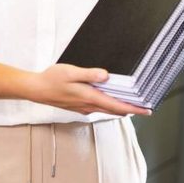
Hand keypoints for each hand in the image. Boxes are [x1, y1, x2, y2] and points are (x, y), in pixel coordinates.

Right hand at [28, 64, 151, 116]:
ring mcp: (83, 107)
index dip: (134, 109)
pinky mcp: (79, 106)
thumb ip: (89, 74)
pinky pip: (99, 107)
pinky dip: (109, 105)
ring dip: (120, 107)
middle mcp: (88, 105)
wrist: (36, 90)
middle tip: (145, 107)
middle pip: (115, 110)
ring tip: (132, 103)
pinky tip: (110, 99)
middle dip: (131, 109)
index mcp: (89, 97)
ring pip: (107, 109)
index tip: (147, 110)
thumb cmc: (52, 79)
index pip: (117, 106)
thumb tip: (106, 76)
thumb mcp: (71, 72)